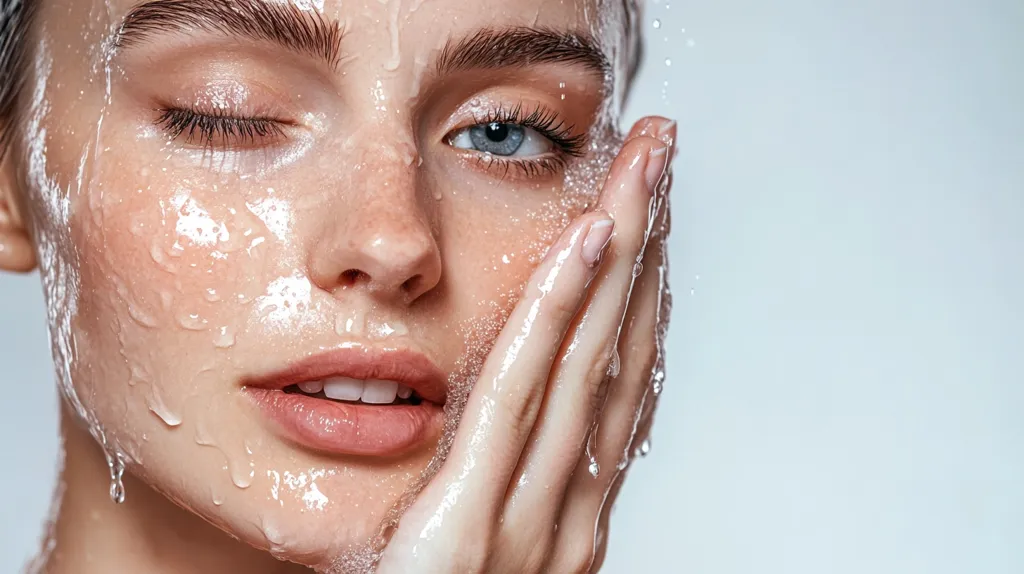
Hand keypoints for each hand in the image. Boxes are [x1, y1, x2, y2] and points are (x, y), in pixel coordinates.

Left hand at [377, 116, 675, 573]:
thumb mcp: (476, 563)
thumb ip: (498, 500)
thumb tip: (509, 437)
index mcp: (566, 519)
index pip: (617, 384)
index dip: (642, 293)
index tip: (651, 221)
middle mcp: (566, 513)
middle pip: (619, 353)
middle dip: (647, 246)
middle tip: (662, 156)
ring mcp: (528, 520)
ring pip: (588, 361)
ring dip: (621, 255)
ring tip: (641, 171)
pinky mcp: (468, 527)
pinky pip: (519, 401)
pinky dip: (560, 317)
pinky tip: (585, 244)